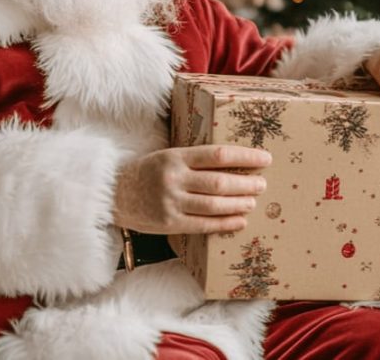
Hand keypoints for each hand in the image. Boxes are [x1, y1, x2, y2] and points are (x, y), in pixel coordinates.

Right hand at [112, 145, 269, 234]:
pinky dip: (225, 223)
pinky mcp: (169, 223)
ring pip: (214, 205)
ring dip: (239, 204)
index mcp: (176, 157)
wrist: (114, 194)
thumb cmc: (148, 172)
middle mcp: (174, 179)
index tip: (265, 158)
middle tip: (262, 184)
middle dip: (246, 183)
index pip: (218, 155)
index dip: (245, 156)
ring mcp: (171, 202)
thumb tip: (234, 164)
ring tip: (253, 201)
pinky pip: (204, 225)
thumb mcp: (168, 157)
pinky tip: (240, 220)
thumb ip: (195, 161)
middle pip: (220, 182)